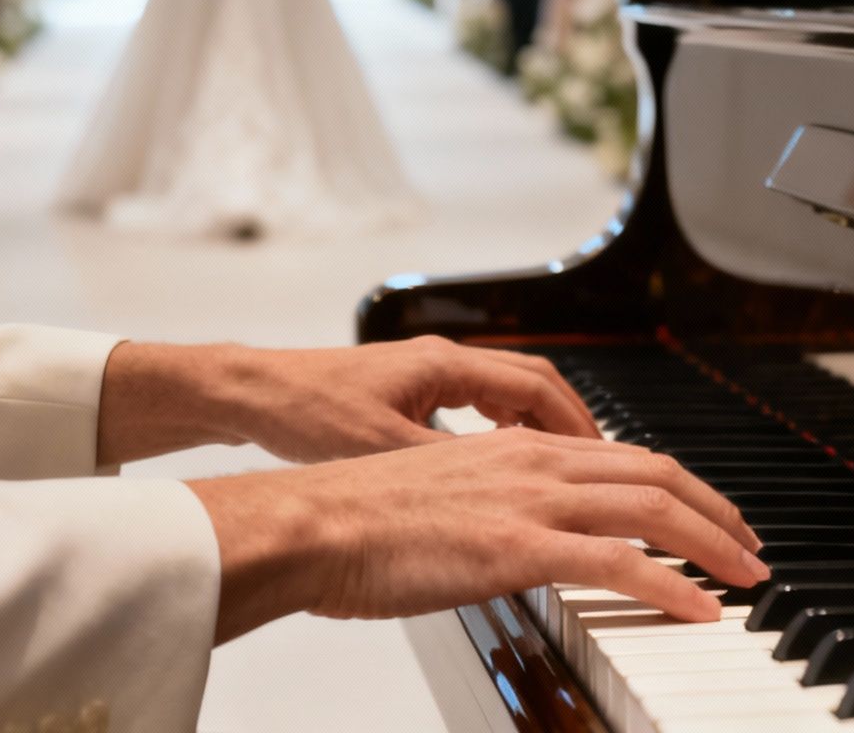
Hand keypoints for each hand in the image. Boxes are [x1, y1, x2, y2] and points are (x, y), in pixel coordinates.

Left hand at [98, 337, 600, 466]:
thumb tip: (506, 492)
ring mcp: (422, 374)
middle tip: (602, 465)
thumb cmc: (304, 413)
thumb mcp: (386, 450)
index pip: (539, 387)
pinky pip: (476, 402)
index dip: (578, 423)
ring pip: (505, 391)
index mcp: (446, 365)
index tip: (607, 458)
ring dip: (539, 425)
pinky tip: (499, 462)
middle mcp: (441, 361)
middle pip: (534, 383)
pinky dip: (502, 428)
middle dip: (573, 422)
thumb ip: (451, 465)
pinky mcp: (403, 393)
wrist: (247, 394)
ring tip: (563, 466)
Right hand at [191, 428, 768, 641]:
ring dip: (713, 544)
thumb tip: (516, 539)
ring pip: (652, 509)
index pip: (623, 458)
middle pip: (656, 474)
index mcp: (517, 451)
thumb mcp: (440, 496)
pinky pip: (619, 562)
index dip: (679, 486)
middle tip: (749, 546)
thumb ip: (491, 508)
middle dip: (715, 511)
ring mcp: (531, 501)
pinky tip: (701, 608)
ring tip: (747, 577)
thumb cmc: (354, 518)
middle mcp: (534, 463)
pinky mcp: (519, 545)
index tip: (708, 515)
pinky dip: (672, 585)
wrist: (308, 521)